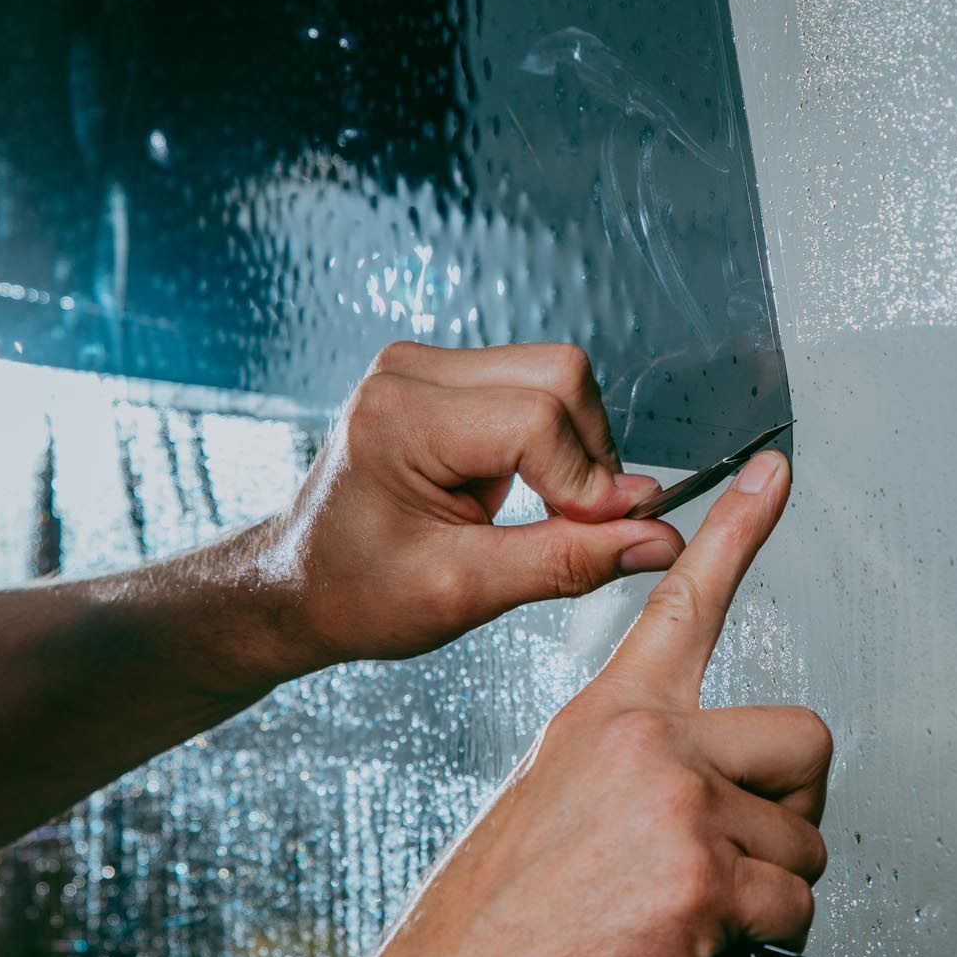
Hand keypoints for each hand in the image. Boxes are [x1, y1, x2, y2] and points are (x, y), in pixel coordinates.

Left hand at [263, 342, 686, 672]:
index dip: (584, 483)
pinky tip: (517, 488)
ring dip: (571, 448)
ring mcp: (425, 364)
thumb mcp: (465, 591)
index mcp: (399, 418)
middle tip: (575, 525)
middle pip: (560, 376)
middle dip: (588, 456)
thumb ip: (568, 560)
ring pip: (556, 375)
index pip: (537, 420)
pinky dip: (549, 440)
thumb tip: (656, 538)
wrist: (301, 584)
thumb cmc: (357, 592)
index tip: (600, 537)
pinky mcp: (443, 373)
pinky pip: (534, 384)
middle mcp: (408, 372)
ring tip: (536, 510)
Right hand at [313, 449, 830, 956]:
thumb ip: (637, 766)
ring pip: (806, 838)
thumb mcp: (556, 798)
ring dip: (767, 887)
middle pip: (805, 738)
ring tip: (685, 910)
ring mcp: (680, 803)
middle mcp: (648, 741)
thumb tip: (713, 789)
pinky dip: (759, 939)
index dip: (738, 529)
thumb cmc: (499, 915)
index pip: (684, 600)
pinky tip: (688, 944)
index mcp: (608, 714)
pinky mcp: (706, 875)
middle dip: (792, 804)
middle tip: (735, 848)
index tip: (772, 471)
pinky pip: (795, 905)